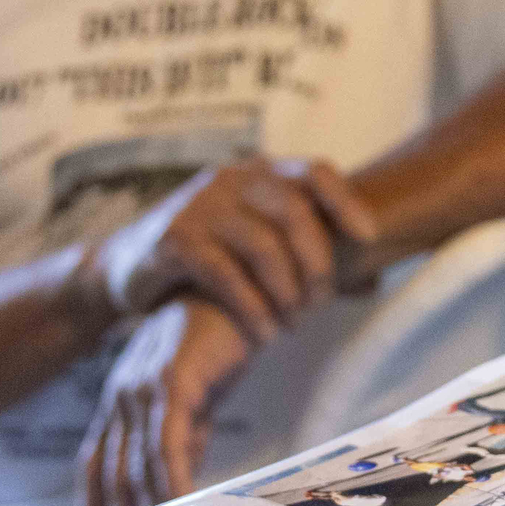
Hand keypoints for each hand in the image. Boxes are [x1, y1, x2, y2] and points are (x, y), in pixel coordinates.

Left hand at [78, 297, 253, 505]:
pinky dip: (169, 479)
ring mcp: (142, 388)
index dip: (91, 504)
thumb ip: (184, 437)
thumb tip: (178, 481)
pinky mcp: (171, 382)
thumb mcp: (196, 399)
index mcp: (122, 399)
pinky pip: (166, 443)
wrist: (241, 291)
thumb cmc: (220, 342)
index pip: (96, 461)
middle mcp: (122, 395)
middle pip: (111, 470)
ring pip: (137, 462)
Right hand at [92, 159, 377, 342]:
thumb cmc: (212, 257)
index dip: (346, 202)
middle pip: (294, 211)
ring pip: (262, 244)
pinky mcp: (175, 239)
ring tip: (294, 324)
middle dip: (317, 263)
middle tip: (321, 304)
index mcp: (261, 173)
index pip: (315, 171)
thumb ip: (312, 259)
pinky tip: (265, 333)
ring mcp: (201, 206)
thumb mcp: (260, 247)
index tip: (369, 238)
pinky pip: (225, 274)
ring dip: (287, 291)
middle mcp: (233, 179)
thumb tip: (374, 282)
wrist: (130, 266)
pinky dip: (253, 308)